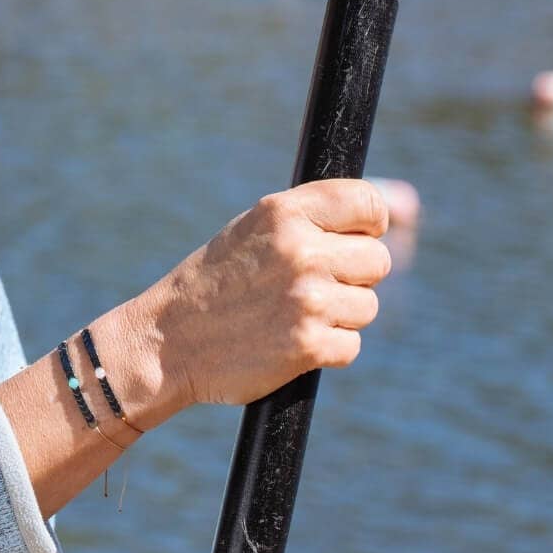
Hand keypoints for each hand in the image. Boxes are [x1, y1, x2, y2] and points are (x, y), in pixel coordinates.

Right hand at [142, 179, 391, 412]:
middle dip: (354, 276)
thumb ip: (310, 218)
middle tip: (314, 285)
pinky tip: (290, 341)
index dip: (369, 224)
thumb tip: (383, 214)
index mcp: (284, 212)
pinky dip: (327, 349)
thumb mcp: (255, 229)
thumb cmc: (217, 280)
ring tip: (293, 313)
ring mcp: (307, 298)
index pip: (368, 204)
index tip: (356, 238)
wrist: (170, 340)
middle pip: (378, 260)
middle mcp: (300, 250)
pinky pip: (351, 345)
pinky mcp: (309, 345)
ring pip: (367, 305)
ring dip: (340, 315)